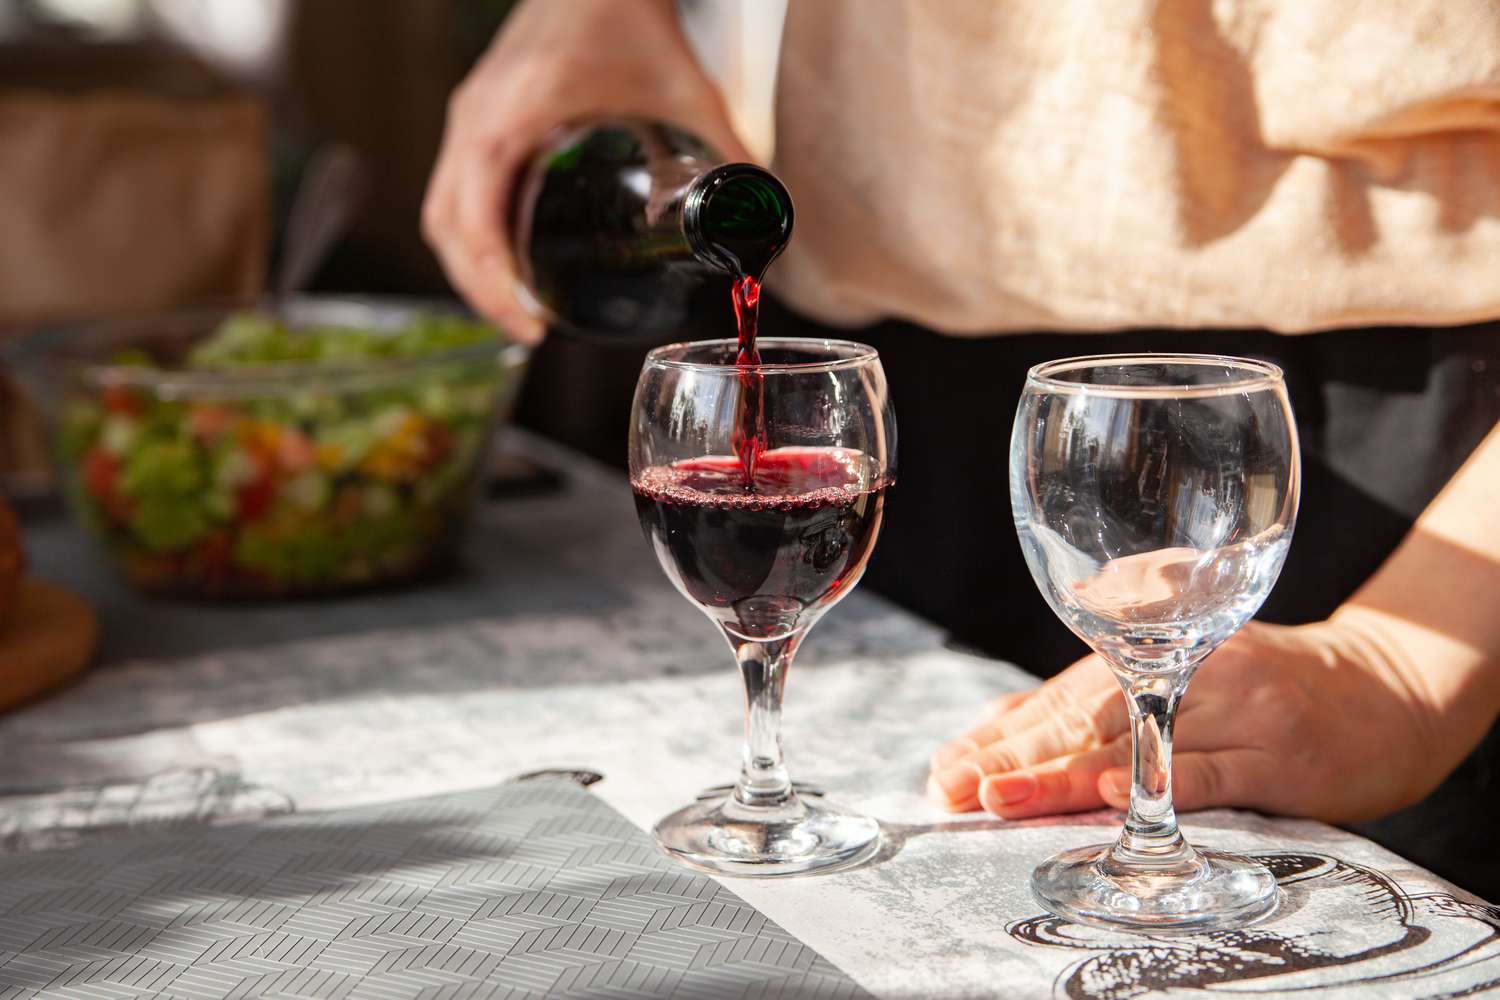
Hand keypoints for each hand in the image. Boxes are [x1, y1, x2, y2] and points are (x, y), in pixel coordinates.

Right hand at [422, 0, 751, 343]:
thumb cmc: (630, 14)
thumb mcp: (687, 88)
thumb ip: (729, 152)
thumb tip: (760, 222)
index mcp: (509, 113)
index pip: (473, 215)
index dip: (492, 280)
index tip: (529, 324)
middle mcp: (476, 116)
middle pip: (446, 224)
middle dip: (481, 288)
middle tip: (530, 332)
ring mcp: (471, 114)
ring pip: (443, 209)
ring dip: (471, 266)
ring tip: (518, 309)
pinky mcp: (479, 114)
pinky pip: (454, 187)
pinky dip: (472, 233)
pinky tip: (509, 261)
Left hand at [926, 618, 1452, 823]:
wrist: (1386, 691)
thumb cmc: (1262, 685)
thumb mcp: (1182, 661)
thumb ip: (1098, 686)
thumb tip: (1004, 719)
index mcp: (1155, 643)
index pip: (1063, 689)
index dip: (1003, 728)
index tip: (949, 762)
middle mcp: (1187, 666)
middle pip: (1086, 713)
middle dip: (1015, 752)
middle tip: (955, 783)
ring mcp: (1235, 709)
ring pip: (1135, 741)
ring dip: (1060, 774)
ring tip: (998, 795)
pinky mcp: (1281, 754)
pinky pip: (1213, 770)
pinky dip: (1159, 780)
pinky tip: (1107, 791)